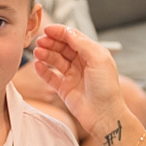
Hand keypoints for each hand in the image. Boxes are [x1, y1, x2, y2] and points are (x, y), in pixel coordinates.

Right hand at [31, 24, 127, 145]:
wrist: (105, 115)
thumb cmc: (107, 89)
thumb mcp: (98, 60)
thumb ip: (82, 44)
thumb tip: (67, 32)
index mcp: (93, 54)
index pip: (74, 38)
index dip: (60, 32)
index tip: (47, 29)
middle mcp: (83, 64)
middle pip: (63, 48)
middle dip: (51, 42)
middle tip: (39, 41)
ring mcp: (73, 76)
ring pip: (55, 60)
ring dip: (46, 54)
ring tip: (38, 52)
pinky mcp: (65, 89)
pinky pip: (50, 76)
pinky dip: (43, 70)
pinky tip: (37, 65)